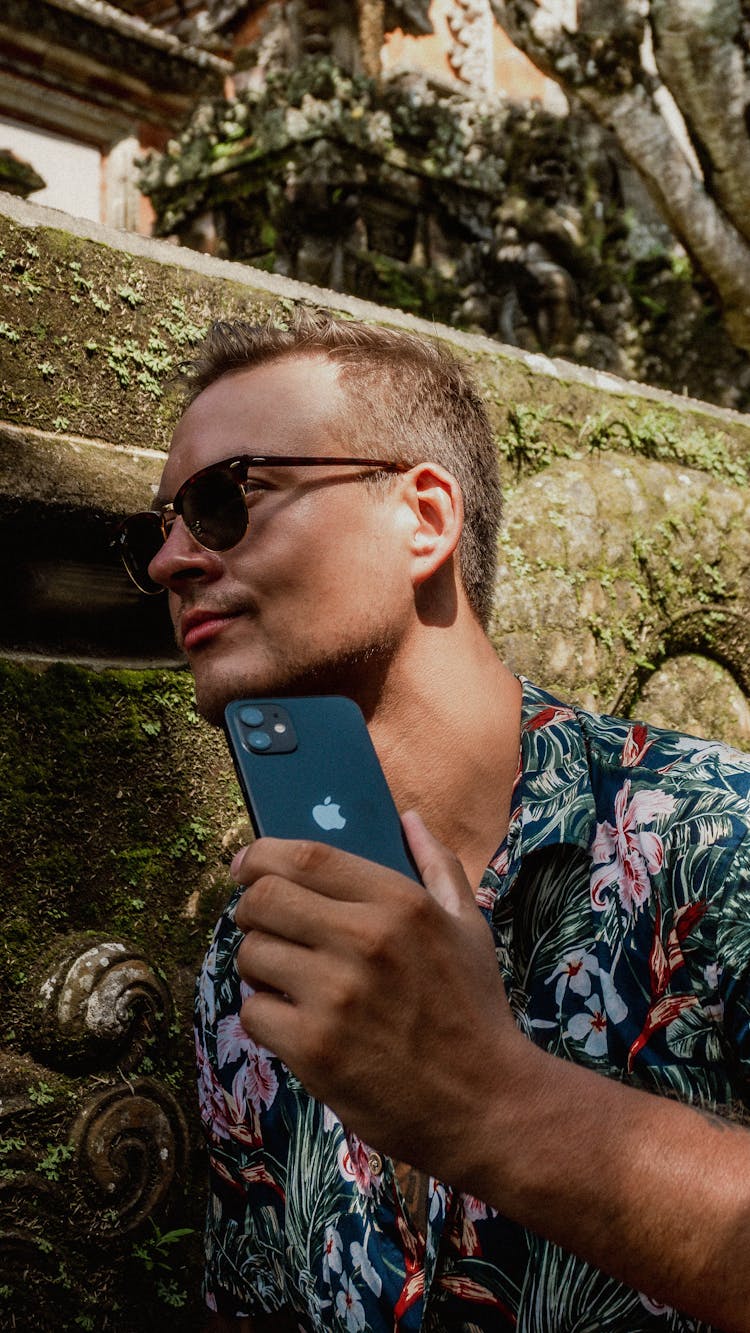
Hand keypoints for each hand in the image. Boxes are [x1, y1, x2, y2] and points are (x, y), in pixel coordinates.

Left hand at [232, 812, 519, 1177]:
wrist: (487, 1104)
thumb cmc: (475, 1011)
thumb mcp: (468, 926)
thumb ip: (437, 865)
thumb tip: (408, 819)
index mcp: (399, 903)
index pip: (305, 856)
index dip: (260, 854)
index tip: (245, 864)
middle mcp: (364, 939)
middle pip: (263, 898)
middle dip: (250, 909)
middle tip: (264, 928)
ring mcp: (336, 995)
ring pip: (251, 954)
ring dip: (259, 966)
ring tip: (286, 981)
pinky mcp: (314, 1047)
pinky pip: (253, 1012)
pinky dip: (266, 1017)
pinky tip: (296, 1025)